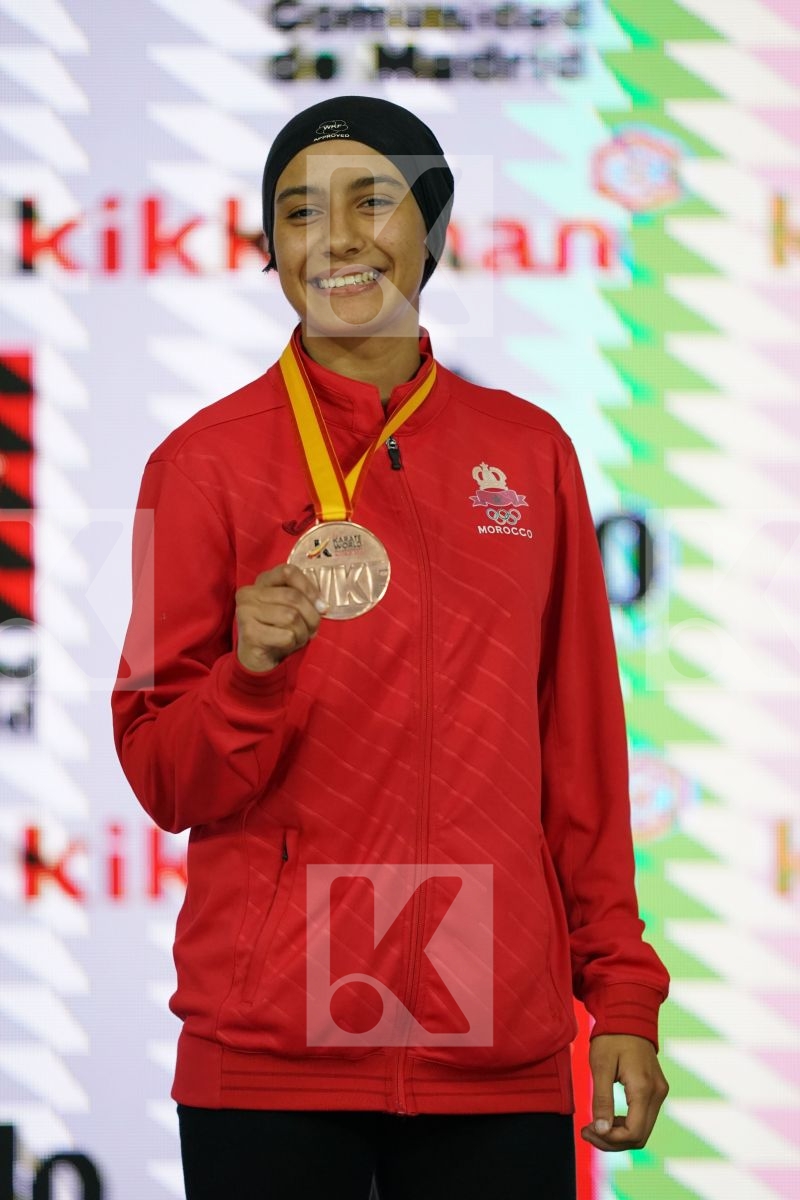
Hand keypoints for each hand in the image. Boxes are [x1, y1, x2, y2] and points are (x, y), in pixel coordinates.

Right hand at [235, 563, 326, 672]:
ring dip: (303, 632)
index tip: (319, 605)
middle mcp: (249, 594)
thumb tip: (322, 606)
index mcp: (261, 582)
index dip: (309, 588)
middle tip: (313, 629)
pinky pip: (286, 635)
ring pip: (291, 617)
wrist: (257, 659)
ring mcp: (245, 612)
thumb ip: (304, 599)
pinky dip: (294, 643)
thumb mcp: (290, 609)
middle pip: (293, 597)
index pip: (288, 572)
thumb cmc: (277, 630)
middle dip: (311, 616)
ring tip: (298, 637)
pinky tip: (287, 645)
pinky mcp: (249, 633)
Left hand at [580, 1034, 668, 1151]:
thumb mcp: (600, 1065)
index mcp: (644, 1088)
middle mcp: (658, 1094)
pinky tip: (607, 1119)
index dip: (610, 1139)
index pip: (633, 1133)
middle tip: (586, 1132)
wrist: (628, 1016)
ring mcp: (659, 1093)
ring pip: (642, 1130)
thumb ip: (602, 1099)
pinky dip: (625, 1125)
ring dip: (618, 1135)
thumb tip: (601, 1131)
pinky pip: (643, 1118)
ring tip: (593, 1127)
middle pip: (640, 1137)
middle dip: (612, 1141)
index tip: (588, 1130)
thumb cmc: (611, 1037)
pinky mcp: (656, 1091)